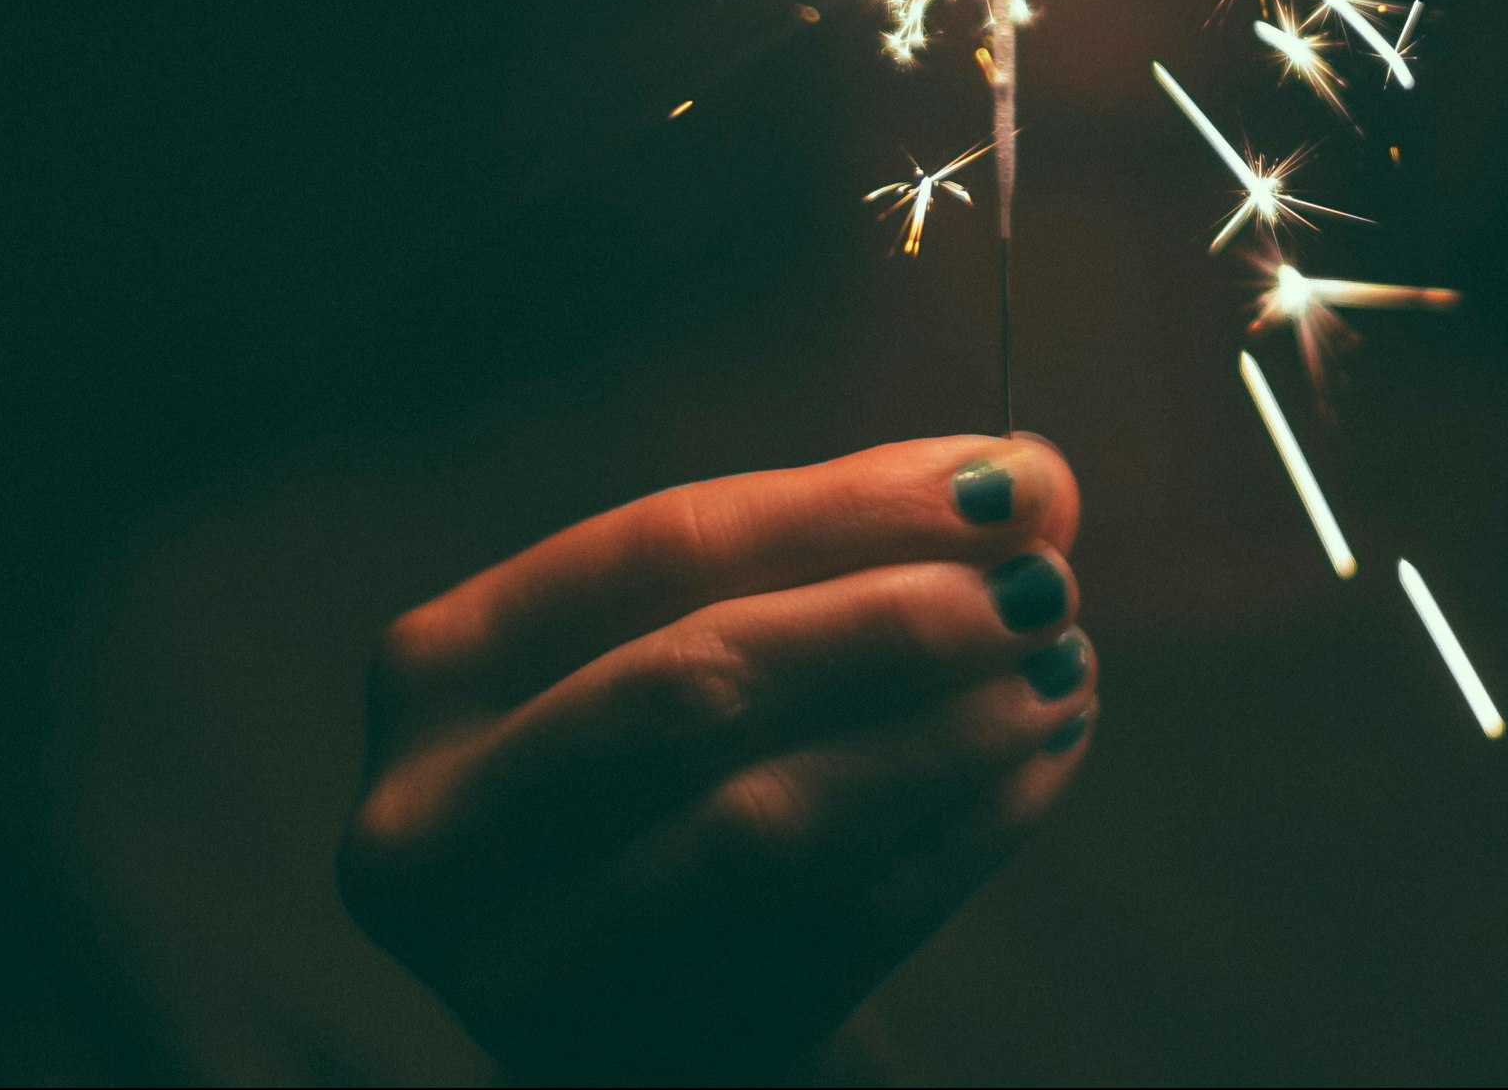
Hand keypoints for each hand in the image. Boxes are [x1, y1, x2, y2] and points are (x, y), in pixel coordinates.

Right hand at [337, 434, 1095, 1078]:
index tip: (1013, 476)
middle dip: (897, 623)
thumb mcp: (692, 628)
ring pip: (771, 822)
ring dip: (947, 734)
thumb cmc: (662, 764)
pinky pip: (839, 930)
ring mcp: (532, 962)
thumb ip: (840, 541)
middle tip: (1047, 584)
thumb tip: (1031, 477)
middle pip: (700, 685)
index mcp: (441, 670)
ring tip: (1066, 670)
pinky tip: (1040, 762)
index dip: (852, 504)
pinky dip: (963, 833)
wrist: (631, 992)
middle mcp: (444, 822)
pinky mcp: (643, 1051)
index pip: (663, 548)